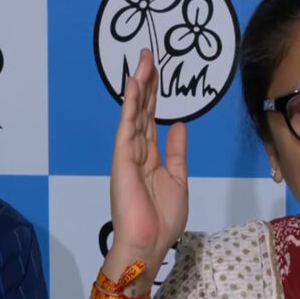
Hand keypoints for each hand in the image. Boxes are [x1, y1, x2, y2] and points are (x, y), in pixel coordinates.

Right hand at [109, 48, 187, 268]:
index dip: (153, 96)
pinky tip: (133, 87)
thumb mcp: (177, 179)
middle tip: (148, 55)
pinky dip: (129, 107)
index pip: (151, 120)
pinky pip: (126, 128)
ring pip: (133, 114)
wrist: (150, 243)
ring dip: (138, 88)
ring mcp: (128, 155)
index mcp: (151, 157)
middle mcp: (137, 152)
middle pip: (141, 111)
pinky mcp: (122, 160)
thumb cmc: (163, 218)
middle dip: (145, 83)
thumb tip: (177, 125)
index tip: (156, 72)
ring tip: (142, 62)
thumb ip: (176, 152)